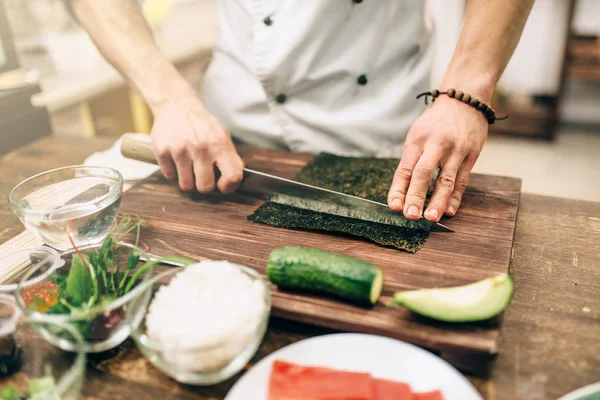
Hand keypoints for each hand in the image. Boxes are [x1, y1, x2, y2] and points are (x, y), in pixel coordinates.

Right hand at [151, 96, 243, 193]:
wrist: (177, 105)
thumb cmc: (202, 125)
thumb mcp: (222, 135)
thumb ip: (230, 157)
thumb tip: (235, 179)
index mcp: (220, 144)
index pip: (232, 176)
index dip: (229, 186)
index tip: (222, 185)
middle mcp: (201, 147)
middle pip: (205, 187)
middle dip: (204, 185)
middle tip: (202, 175)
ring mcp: (180, 149)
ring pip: (186, 185)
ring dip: (188, 180)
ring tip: (189, 166)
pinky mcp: (163, 151)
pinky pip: (170, 176)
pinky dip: (173, 171)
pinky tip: (176, 159)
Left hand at [387, 96, 487, 221]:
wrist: (464, 101)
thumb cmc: (436, 122)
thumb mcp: (418, 134)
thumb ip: (411, 160)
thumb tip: (402, 191)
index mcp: (417, 140)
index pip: (405, 168)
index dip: (398, 189)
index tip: (394, 206)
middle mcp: (436, 145)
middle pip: (423, 174)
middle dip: (416, 196)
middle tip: (410, 216)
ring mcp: (455, 150)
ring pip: (446, 180)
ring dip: (438, 201)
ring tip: (431, 218)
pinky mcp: (471, 155)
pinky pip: (462, 180)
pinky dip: (455, 197)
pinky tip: (449, 210)